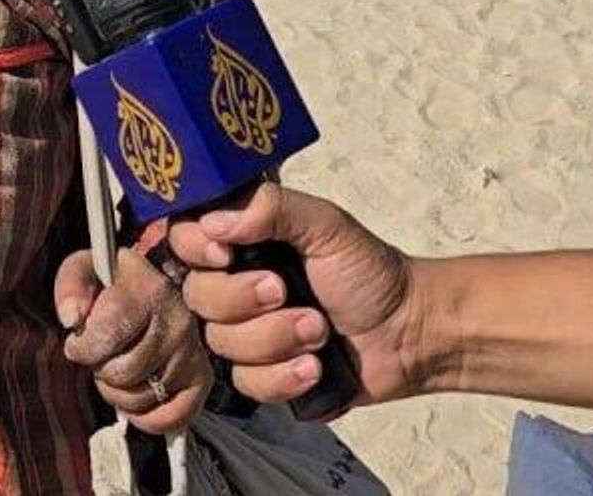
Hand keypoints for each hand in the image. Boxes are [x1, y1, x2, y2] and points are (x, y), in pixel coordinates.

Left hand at [55, 247, 211, 434]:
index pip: (108, 336)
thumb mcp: (87, 270)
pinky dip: (145, 417)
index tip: (77, 342)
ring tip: (117, 368)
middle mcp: (178, 320)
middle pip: (122, 374)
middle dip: (99, 370)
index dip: (81, 348)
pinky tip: (134, 393)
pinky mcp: (202, 378)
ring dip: (117, 393)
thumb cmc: (113, 285)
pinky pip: (169, 418)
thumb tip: (73, 319)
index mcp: (150, 288)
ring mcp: (193, 351)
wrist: (151, 288)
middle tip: (102, 355)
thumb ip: (71, 287)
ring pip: (140, 399)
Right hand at [169, 182, 420, 406]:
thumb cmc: (368, 269)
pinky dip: (283, 376)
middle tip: (286, 291)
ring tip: (319, 330)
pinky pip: (246, 383)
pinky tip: (315, 367)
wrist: (408, 332)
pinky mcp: (263, 375)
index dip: (194, 249)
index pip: (183, 239)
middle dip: (244, 300)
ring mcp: (246, 333)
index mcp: (242, 241)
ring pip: (221, 343)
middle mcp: (234, 285)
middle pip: (197, 297)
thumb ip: (270, 209)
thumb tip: (212, 222)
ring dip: (275, 339)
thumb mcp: (325, 225)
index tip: (224, 254)